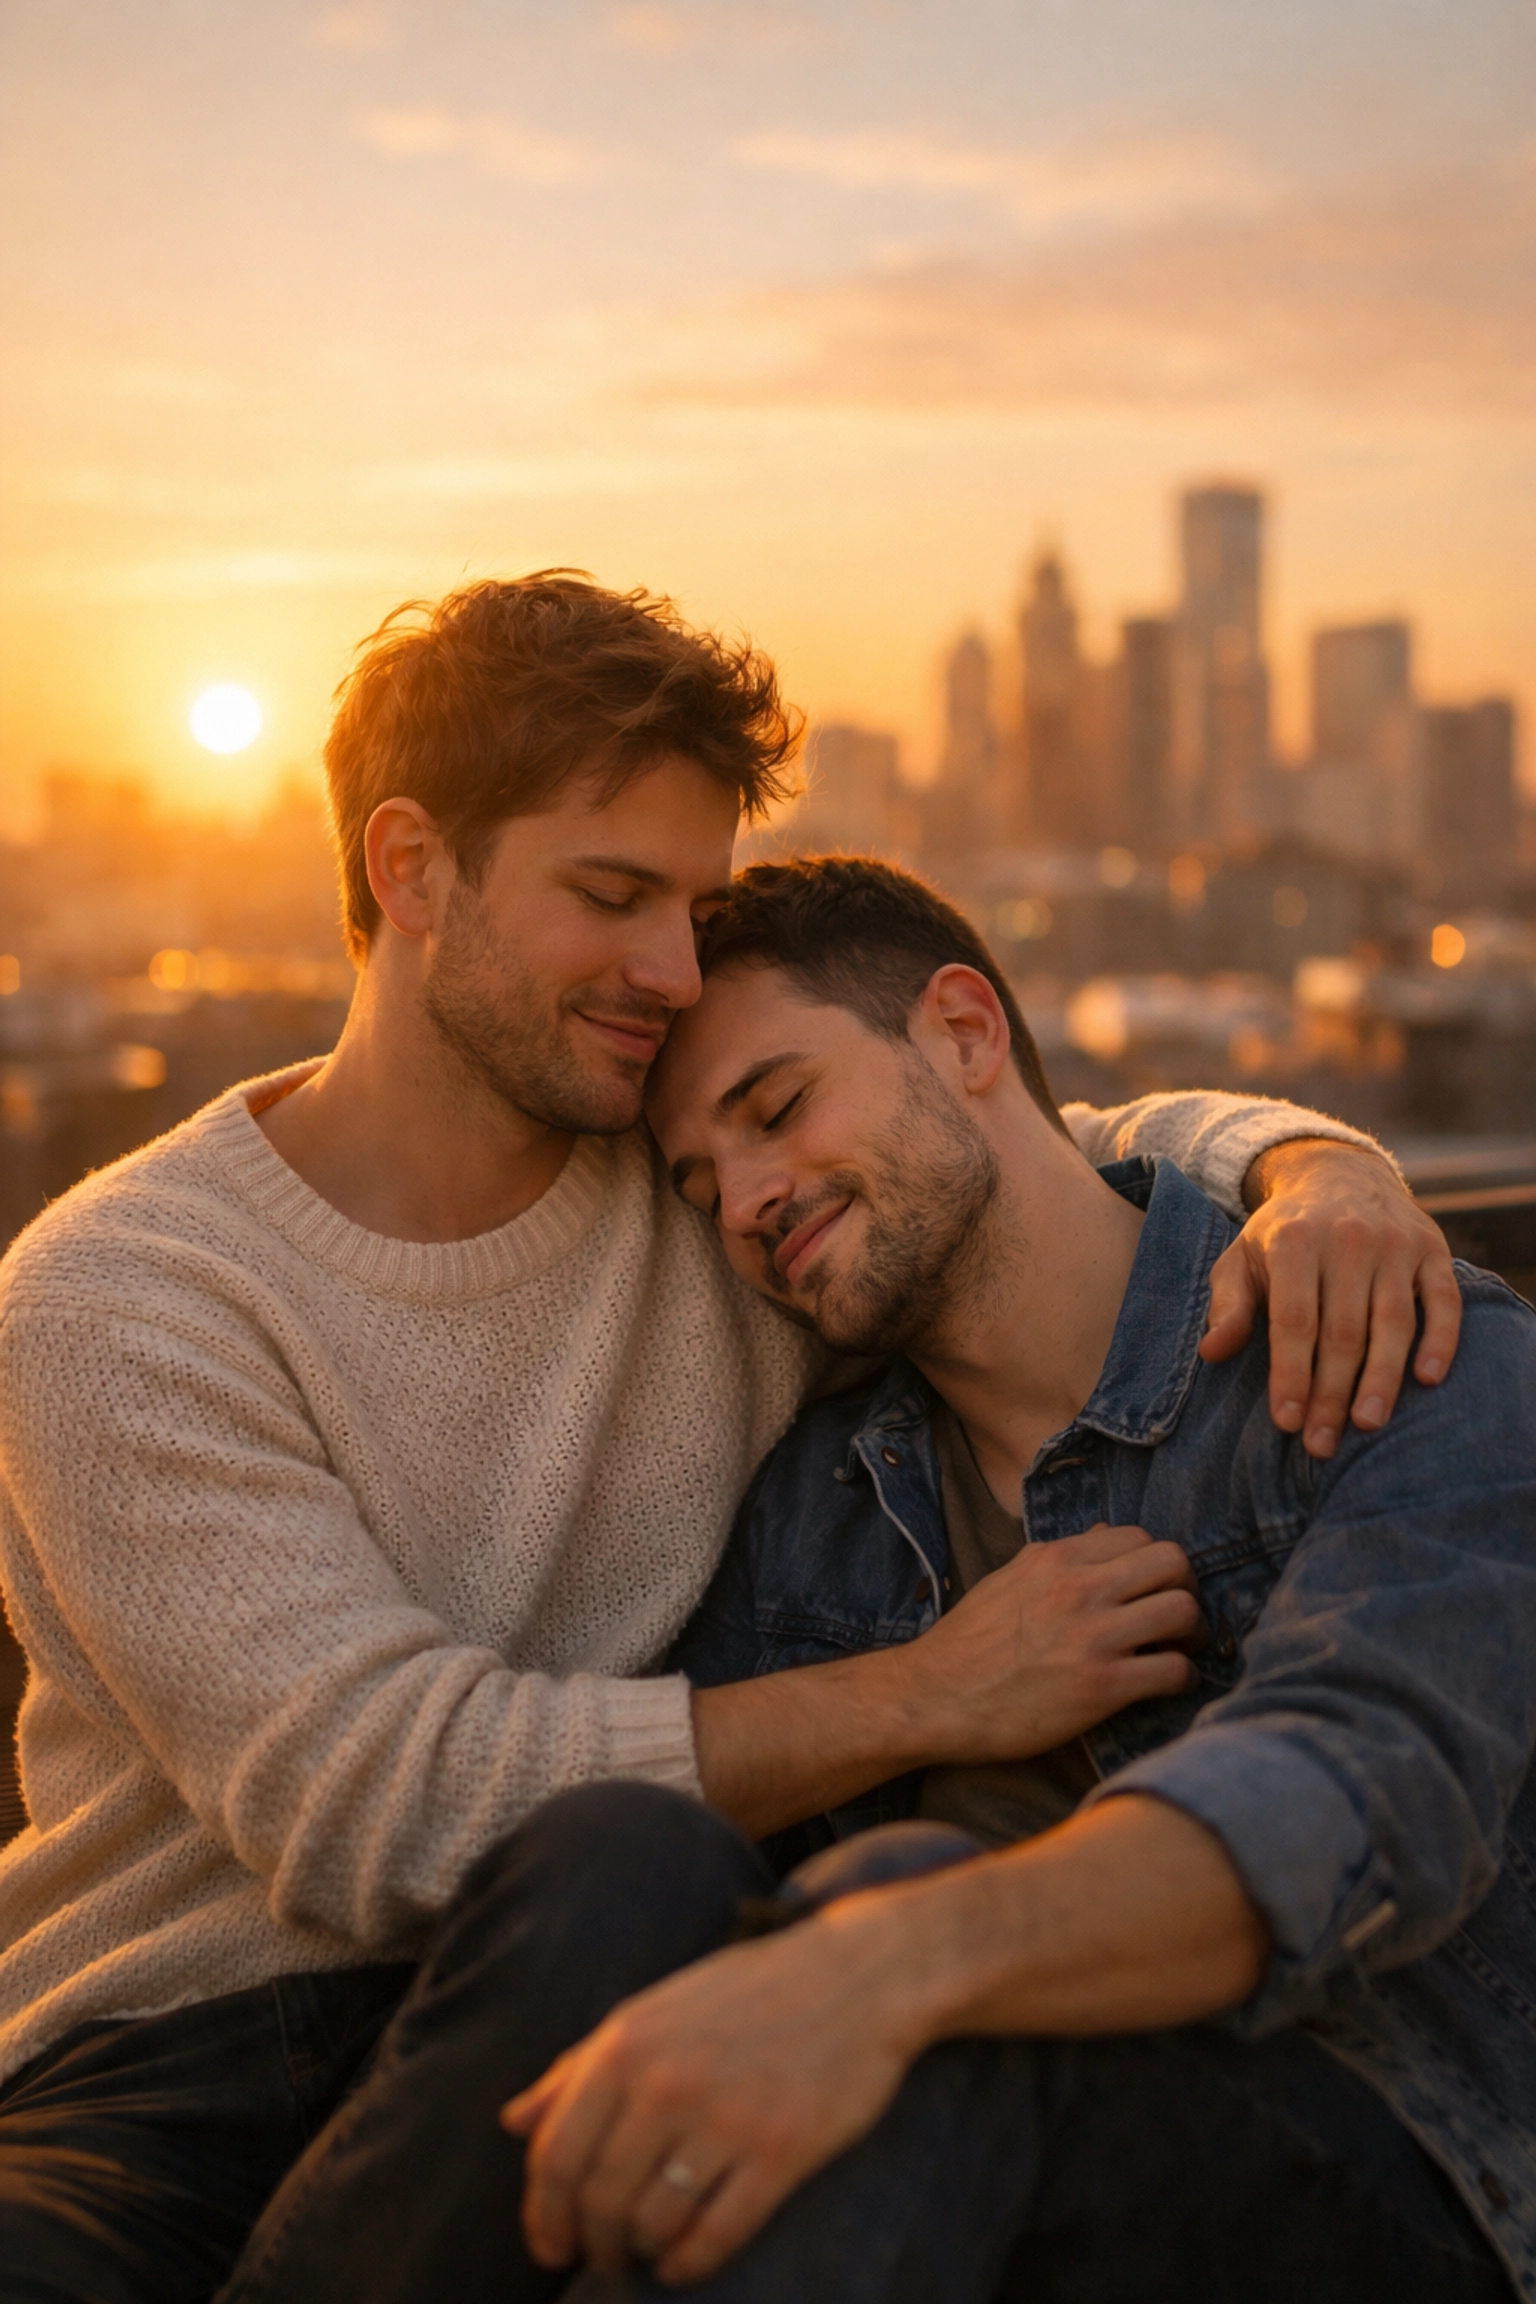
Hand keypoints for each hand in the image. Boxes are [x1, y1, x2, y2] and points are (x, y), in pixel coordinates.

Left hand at [504, 1901, 918, 2285]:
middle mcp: (666, 2082)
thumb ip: (579, 2066)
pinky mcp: (779, 2153)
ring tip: (645, 2254)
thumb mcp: (653, 2009)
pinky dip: (689, 2264)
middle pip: (600, 2199)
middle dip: (593, 2243)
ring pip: (653, 2223)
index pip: (557, 2155)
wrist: (858, 1976)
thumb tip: (513, 2122)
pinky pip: (714, 2236)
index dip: (543, 2215)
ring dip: (640, 2253)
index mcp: (626, 2043)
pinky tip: (685, 2261)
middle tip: (603, 2256)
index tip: (548, 2246)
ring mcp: (724, 2119)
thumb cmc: (748, 1992)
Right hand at [905, 1522, 1200, 1763]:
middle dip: (1184, 1589)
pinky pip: (1173, 1671)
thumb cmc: (970, 1642)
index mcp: (1057, 1557)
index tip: (1150, 1589)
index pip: (1140, 1536)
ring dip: (1190, 1634)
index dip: (1154, 1564)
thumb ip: (1061, 1557)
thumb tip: (1107, 1534)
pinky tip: (1163, 1684)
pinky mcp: (1101, 1686)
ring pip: (1183, 1611)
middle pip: (1173, 1563)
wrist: (935, 1697)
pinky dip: (1180, 1678)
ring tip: (1175, 1650)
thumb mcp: (1010, 1579)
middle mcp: (1079, 1587)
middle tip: (1174, 1617)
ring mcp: (1092, 1636)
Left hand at [1203, 1139, 1460, 1458]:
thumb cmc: (1283, 1234)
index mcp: (1293, 1242)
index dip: (1291, 1374)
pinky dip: (1441, 1339)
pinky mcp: (1431, 1249)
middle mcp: (1347, 1239)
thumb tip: (1211, 1352)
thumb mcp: (1242, 1258)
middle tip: (1322, 1444)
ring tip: (1367, 1424)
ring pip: (1392, 1322)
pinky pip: (1443, 1299)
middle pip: (1343, 1331)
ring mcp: (1394, 1244)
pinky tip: (1427, 1379)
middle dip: (1332, 1393)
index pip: (1294, 1321)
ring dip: (1382, 1378)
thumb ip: (1229, 1304)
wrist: (1338, 1174)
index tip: (1286, 1422)